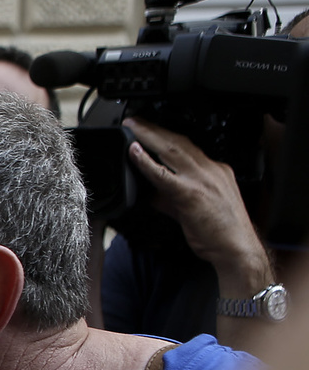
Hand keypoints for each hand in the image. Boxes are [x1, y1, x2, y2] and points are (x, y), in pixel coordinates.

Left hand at [124, 119, 269, 288]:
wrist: (236, 249)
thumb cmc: (219, 233)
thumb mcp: (193, 209)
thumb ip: (171, 199)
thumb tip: (151, 194)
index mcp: (216, 171)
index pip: (188, 147)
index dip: (167, 136)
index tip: (151, 129)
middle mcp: (211, 170)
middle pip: (179, 142)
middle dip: (155, 129)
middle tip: (134, 120)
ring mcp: (201, 180)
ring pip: (172, 150)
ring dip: (149, 136)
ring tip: (132, 126)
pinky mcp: (190, 194)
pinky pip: (164, 174)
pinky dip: (147, 162)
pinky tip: (135, 151)